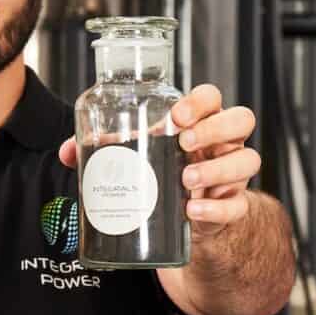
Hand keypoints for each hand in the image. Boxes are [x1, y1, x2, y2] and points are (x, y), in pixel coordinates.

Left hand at [58, 84, 259, 237]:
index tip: (175, 116)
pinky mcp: (232, 205)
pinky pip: (238, 205)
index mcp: (200, 122)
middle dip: (214, 128)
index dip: (200, 101)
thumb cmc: (163, 172)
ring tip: (184, 180)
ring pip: (247, 160)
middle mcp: (222, 143)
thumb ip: (105, 149)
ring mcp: (232, 174)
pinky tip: (191, 210)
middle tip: (184, 142)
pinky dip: (216, 208)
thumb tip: (68, 152)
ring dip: (216, 169)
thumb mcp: (138, 155)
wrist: (186, 217)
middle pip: (241, 119)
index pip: (212, 97)